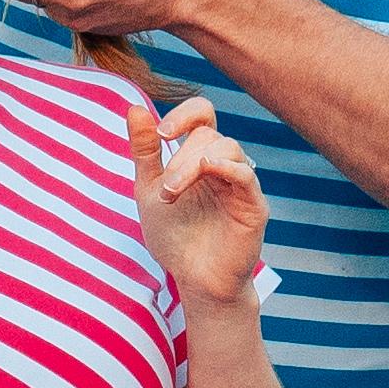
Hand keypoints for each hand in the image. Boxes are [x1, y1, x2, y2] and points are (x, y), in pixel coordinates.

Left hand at [127, 91, 268, 307]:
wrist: (193, 280)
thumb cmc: (174, 236)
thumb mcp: (149, 189)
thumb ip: (145, 151)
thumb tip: (134, 107)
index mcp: (200, 157)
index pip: (202, 116)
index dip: (184, 115)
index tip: (162, 134)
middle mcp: (224, 166)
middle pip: (209, 135)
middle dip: (179, 158)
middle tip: (164, 190)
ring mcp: (241, 184)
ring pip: (227, 148)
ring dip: (192, 165)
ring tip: (171, 193)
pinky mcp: (254, 205)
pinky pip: (245, 174)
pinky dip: (224, 166)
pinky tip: (204, 173)